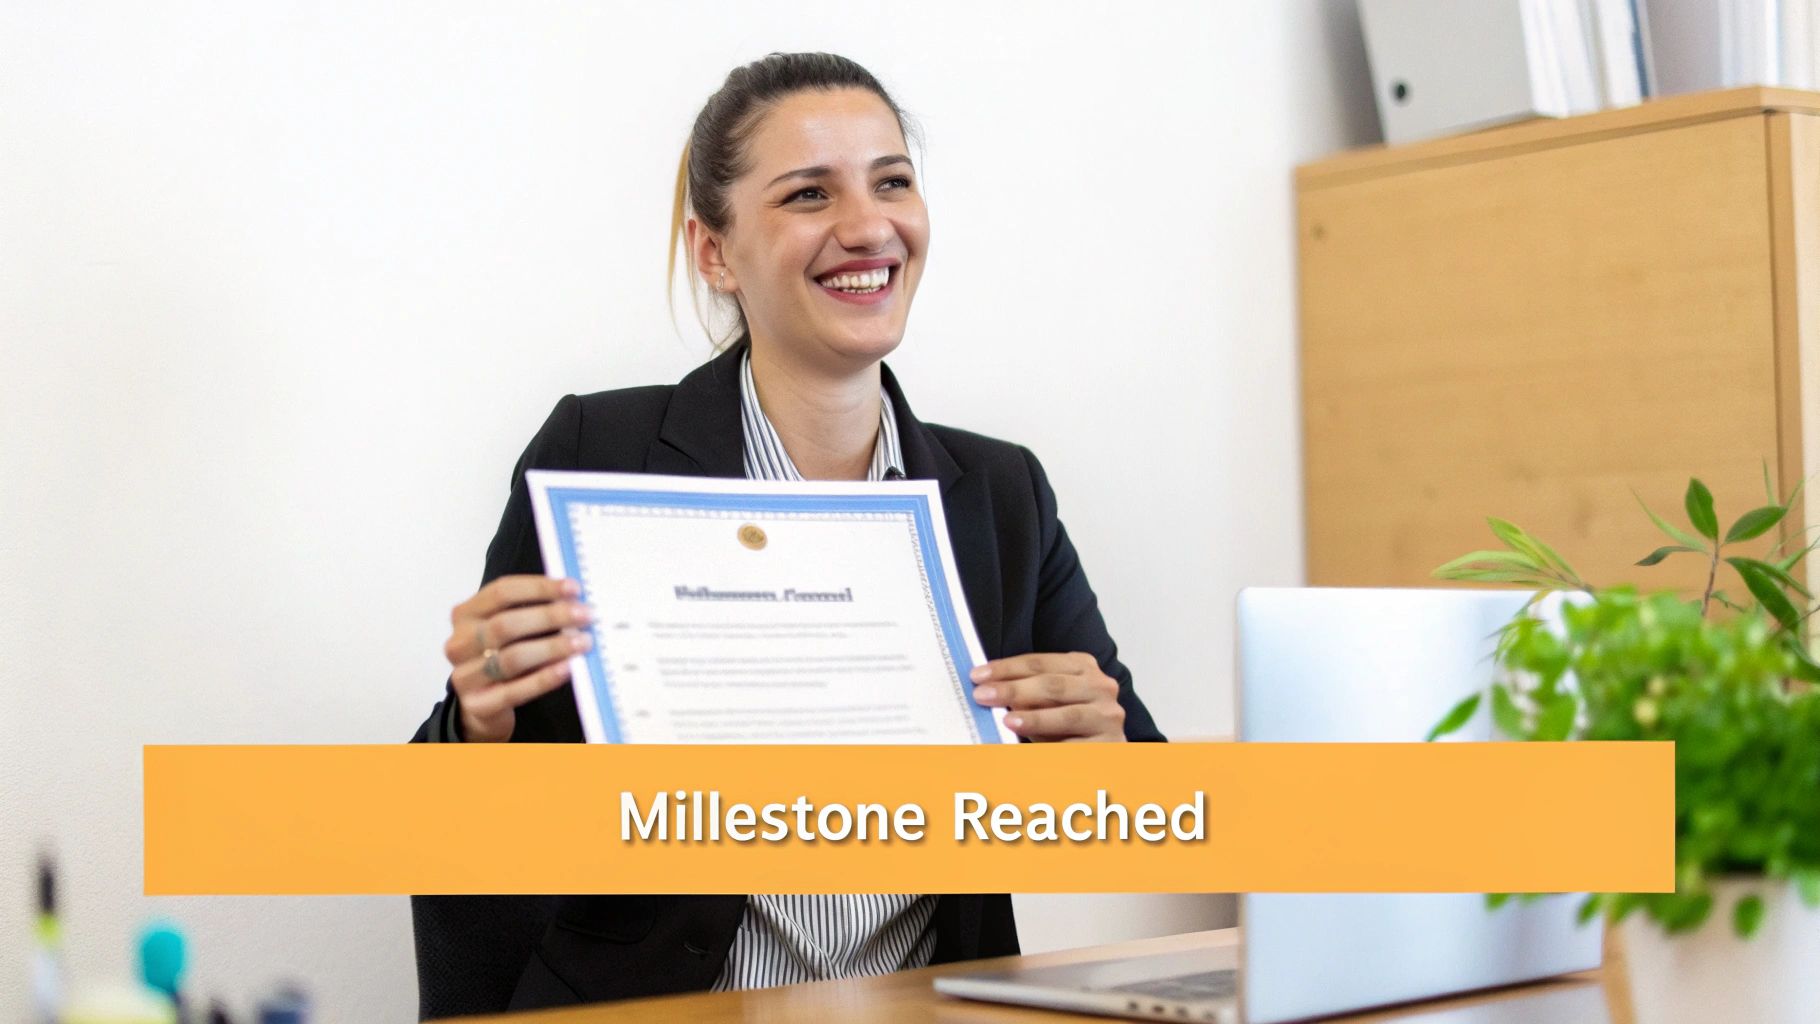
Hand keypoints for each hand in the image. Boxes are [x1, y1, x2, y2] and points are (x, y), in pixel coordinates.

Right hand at [443, 575, 592, 741]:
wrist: (482, 706)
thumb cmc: (501, 657)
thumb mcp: (508, 630)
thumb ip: (531, 611)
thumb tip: (575, 600)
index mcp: (465, 614)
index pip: (501, 592)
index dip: (539, 587)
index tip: (573, 588)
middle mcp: (459, 643)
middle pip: (505, 624)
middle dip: (550, 616)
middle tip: (585, 615)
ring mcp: (465, 676)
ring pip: (511, 658)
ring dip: (552, 647)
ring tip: (583, 643)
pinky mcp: (478, 705)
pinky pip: (515, 691)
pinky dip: (544, 678)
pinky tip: (567, 669)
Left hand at [969, 652, 1126, 741]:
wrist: (1104, 751)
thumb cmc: (1068, 724)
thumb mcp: (1046, 702)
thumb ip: (1025, 694)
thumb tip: (990, 690)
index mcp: (1082, 666)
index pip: (1040, 662)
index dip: (1007, 668)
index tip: (978, 676)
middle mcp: (1100, 686)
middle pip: (1053, 685)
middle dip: (1014, 689)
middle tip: (983, 695)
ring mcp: (1108, 715)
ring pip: (1068, 714)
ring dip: (1035, 718)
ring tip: (1008, 721)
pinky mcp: (1111, 744)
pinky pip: (1078, 746)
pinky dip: (1054, 747)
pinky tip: (1034, 748)